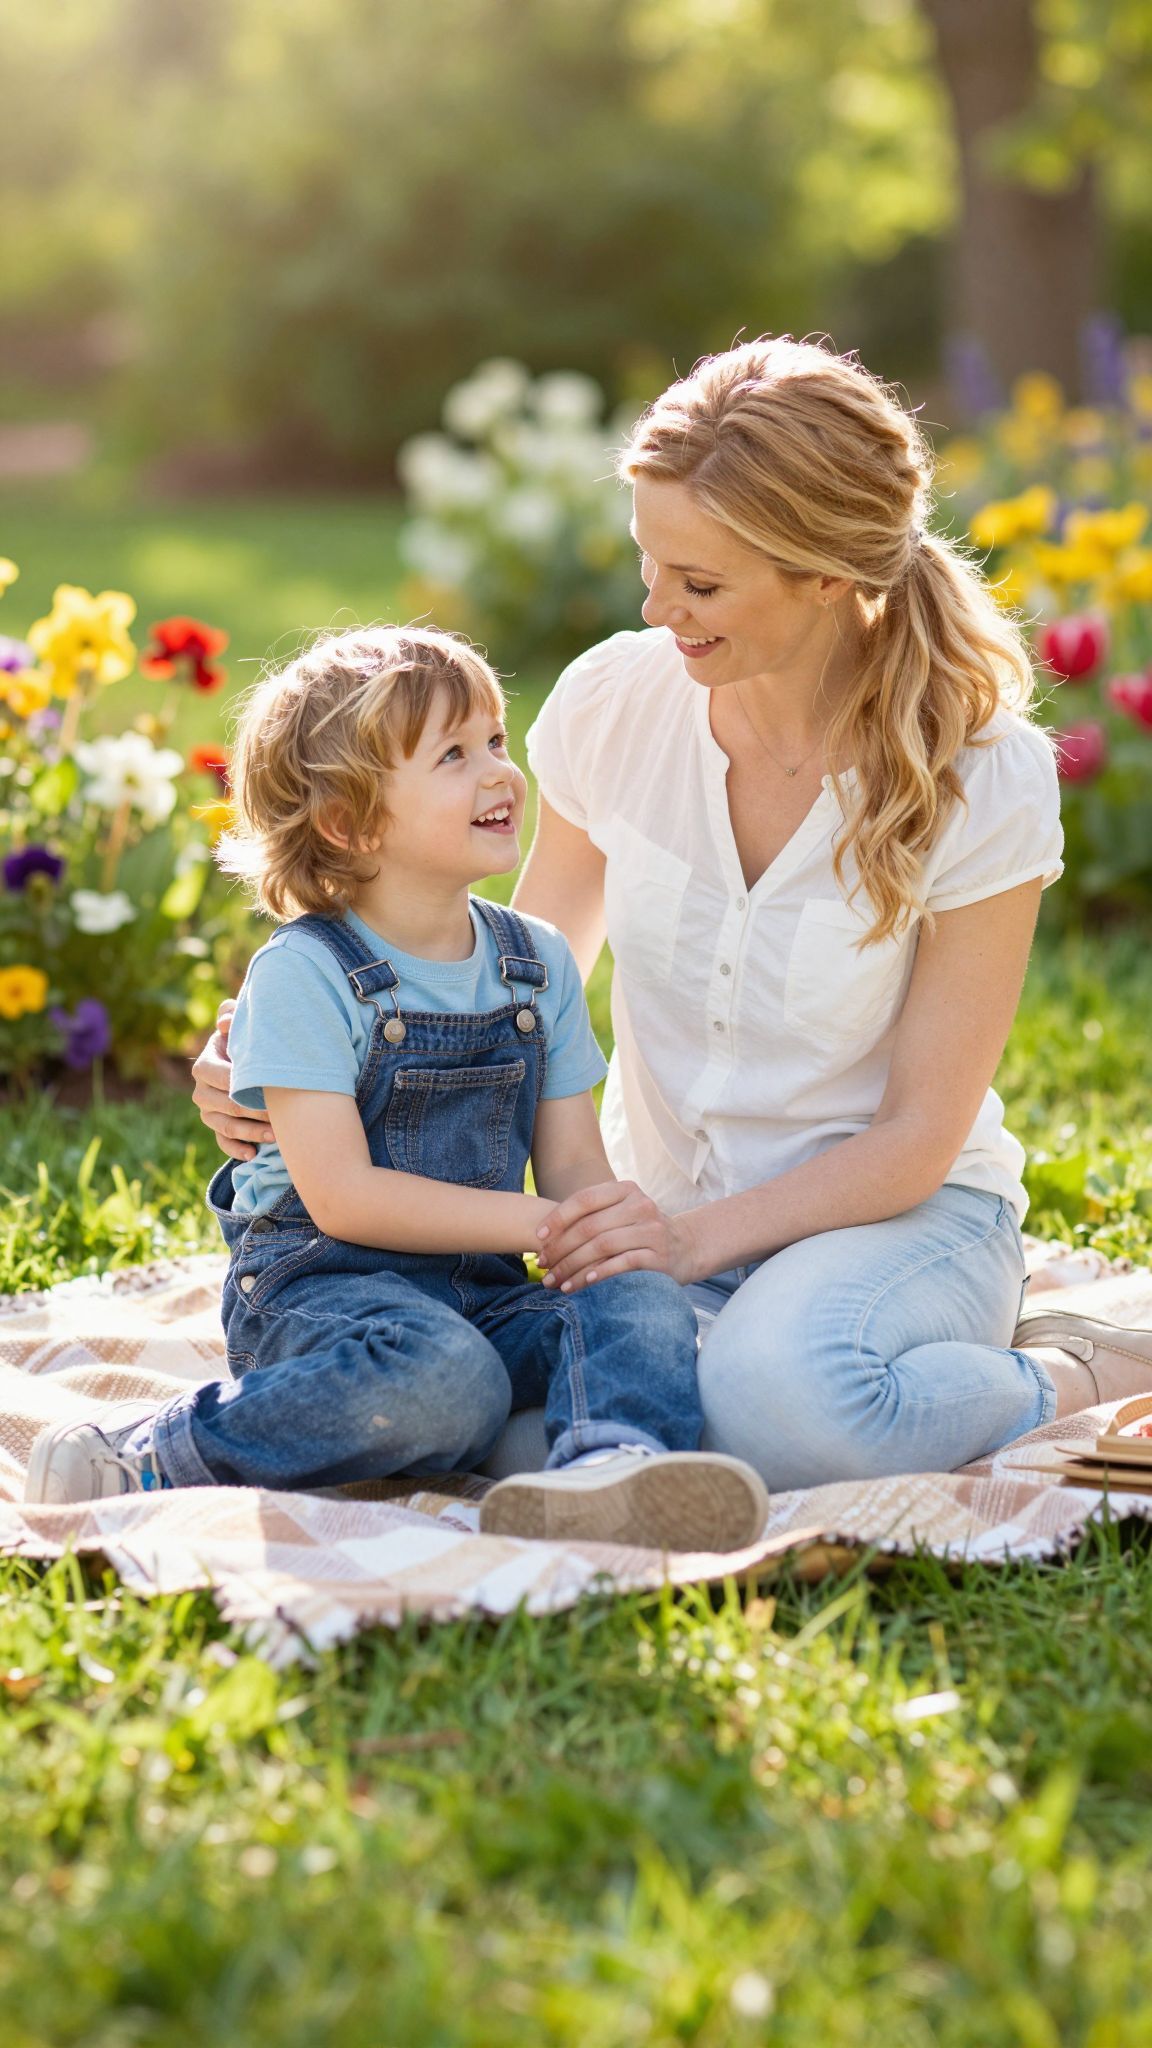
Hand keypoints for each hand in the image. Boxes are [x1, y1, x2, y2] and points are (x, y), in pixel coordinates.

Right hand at [190, 1000, 273, 1161]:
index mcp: (205, 1064)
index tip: (265, 1087)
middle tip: (278, 1115)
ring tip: (275, 1135)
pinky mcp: (217, 1129)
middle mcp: (201, 1090)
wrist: (252, 1062)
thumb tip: (224, 1023)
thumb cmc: (248, 1041)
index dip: (238, 1083)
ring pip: (225, 1127)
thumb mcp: (240, 1025)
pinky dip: (237, 1149)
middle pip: (224, 1105)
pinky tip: (253, 1153)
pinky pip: (223, 1143)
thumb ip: (231, 1014)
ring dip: (251, 1133)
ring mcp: (208, 1112)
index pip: (215, 1075)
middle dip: (252, 1111)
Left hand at [535, 1180, 695, 1291]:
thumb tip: (542, 1237)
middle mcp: (641, 1205)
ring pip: (602, 1246)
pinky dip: (599, 1274)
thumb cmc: (640, 1232)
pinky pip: (622, 1264)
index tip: (538, 1237)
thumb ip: (591, 1218)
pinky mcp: (659, 1256)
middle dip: (561, 1249)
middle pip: (590, 1226)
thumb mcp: (620, 1214)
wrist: (687, 1247)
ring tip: (556, 1282)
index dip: (558, 1218)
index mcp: (626, 1190)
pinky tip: (582, 1283)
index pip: (585, 1199)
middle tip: (543, 1266)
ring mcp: (652, 1230)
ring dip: (573, 1266)